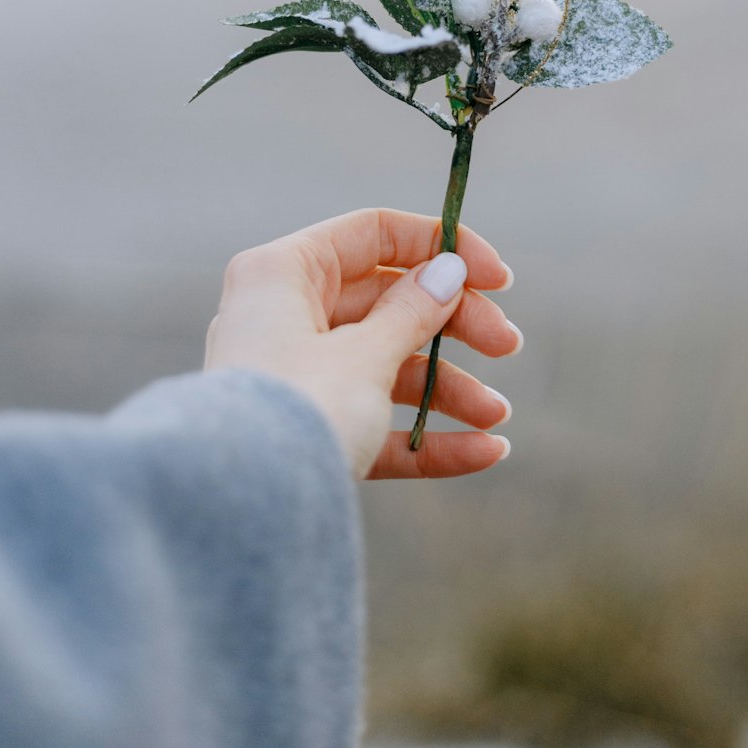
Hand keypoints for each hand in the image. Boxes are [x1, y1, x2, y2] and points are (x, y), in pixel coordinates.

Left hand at [204, 208, 519, 479]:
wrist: (240, 512)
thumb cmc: (300, 410)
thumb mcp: (364, 355)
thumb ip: (413, 312)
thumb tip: (446, 272)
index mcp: (283, 272)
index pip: (373, 235)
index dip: (442, 249)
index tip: (498, 279)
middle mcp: (283, 316)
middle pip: (387, 302)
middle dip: (454, 327)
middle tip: (507, 346)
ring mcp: (294, 377)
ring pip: (385, 367)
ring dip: (449, 389)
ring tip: (497, 416)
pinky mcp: (307, 433)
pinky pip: (374, 423)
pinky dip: (427, 435)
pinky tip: (485, 451)